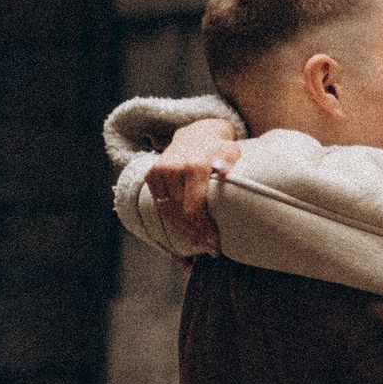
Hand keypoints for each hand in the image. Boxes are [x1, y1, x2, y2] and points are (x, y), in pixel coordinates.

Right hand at [145, 115, 239, 258]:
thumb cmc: (220, 148)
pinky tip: (184, 236)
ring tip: (198, 247)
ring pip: (168, 213)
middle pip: (180, 215)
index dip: (203, 230)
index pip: (193, 208)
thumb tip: (222, 170)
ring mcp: (159, 172)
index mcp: (194, 166)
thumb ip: (228, 161)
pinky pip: (160, 206)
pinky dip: (170, 223)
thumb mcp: (230, 151)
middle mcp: (172, 169)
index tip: (215, 245)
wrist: (197, 132)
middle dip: (196, 236)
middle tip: (211, 250)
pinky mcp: (151, 176)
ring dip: (183, 234)